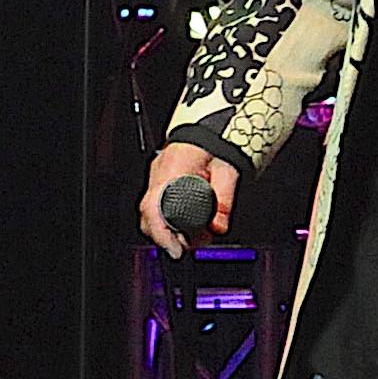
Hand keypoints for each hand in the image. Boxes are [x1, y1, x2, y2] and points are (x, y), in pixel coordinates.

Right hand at [138, 140, 234, 261]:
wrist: (211, 128)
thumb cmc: (217, 145)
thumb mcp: (228, 171)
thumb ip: (224, 200)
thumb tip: (218, 227)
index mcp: (172, 170)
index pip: (154, 209)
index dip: (162, 235)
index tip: (176, 250)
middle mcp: (159, 174)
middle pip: (148, 216)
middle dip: (166, 236)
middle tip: (189, 246)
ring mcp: (156, 176)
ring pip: (150, 213)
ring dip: (168, 229)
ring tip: (191, 238)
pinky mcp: (159, 179)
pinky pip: (156, 205)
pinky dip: (168, 219)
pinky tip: (185, 225)